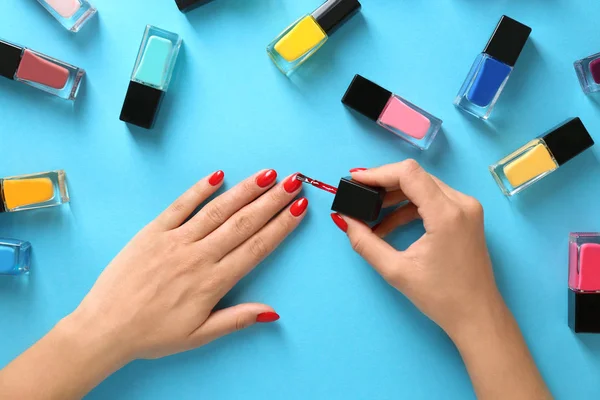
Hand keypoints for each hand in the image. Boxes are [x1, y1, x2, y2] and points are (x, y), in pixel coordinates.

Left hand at [69, 169, 307, 360]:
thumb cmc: (152, 334)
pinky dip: (199, 189)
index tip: (299, 208)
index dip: (281, 226)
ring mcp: (174, 241)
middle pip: (242, 223)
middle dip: (271, 200)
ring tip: (267, 175)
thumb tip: (272, 311)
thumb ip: (236, 319)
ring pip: (217, 210)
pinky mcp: (152, 231)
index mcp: (212, 282)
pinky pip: (180, 206)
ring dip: (244, 190)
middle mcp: (197, 256)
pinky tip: (218, 175)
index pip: (256, 247)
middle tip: (292, 182)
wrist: (105, 327)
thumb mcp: (199, 335)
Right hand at [331, 160, 500, 336]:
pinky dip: (410, 206)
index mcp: (446, 214)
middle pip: (416, 176)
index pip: (408, 174)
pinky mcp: (467, 215)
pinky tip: (390, 225)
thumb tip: (344, 218)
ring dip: (395, 196)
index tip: (355, 181)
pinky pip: (434, 198)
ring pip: (424, 185)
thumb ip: (365, 242)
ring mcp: (468, 208)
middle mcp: (461, 203)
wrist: (477, 315)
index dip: (378, 173)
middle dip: (384, 184)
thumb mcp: (396, 270)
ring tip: (371, 215)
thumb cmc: (440, 297)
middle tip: (359, 196)